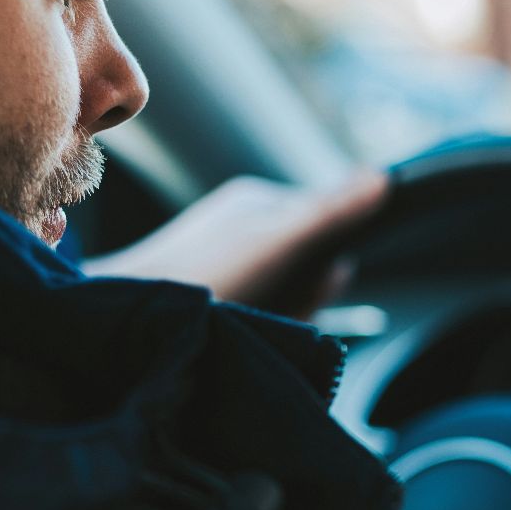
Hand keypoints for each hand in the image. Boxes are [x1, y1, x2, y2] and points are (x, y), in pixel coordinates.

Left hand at [88, 173, 388, 317]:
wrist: (127, 322)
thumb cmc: (204, 278)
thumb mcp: (279, 243)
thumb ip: (331, 211)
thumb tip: (383, 178)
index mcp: (257, 203)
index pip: (326, 225)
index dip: (330, 267)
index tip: (314, 284)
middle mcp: (239, 227)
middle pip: (306, 266)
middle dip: (304, 297)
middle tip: (276, 310)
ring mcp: (221, 261)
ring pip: (281, 295)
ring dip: (280, 317)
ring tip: (250, 321)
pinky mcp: (205, 295)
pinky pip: (253, 312)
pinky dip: (254, 327)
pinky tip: (234, 330)